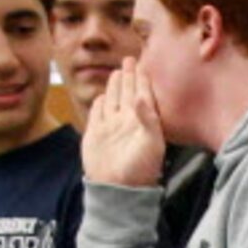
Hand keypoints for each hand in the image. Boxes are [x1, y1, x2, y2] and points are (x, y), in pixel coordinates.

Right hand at [82, 59, 167, 188]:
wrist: (117, 188)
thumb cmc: (140, 169)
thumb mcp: (152, 144)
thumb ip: (148, 119)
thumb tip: (141, 96)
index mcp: (142, 122)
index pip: (143, 95)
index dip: (142, 79)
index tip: (143, 64)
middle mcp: (127, 122)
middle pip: (127, 93)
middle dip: (129, 76)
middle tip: (129, 59)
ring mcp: (111, 127)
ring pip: (113, 100)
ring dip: (115, 86)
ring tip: (117, 72)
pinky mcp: (96, 134)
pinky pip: (98, 113)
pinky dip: (100, 103)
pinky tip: (102, 96)